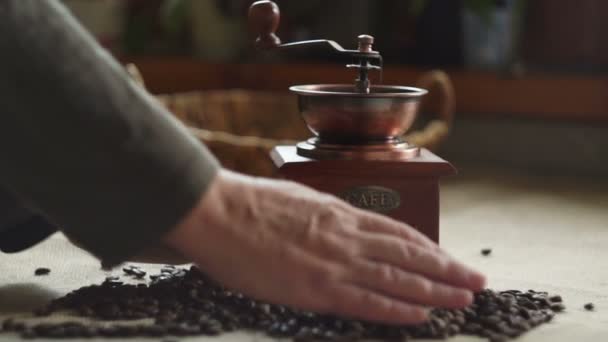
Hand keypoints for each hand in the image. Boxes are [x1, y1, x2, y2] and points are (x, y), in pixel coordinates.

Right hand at [164, 169, 485, 324]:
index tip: (447, 257)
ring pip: (398, 277)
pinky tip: (422, 315)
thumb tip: (342, 225)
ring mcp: (335, 262)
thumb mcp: (298, 199)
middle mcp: (346, 236)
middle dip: (446, 269)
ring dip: (436, 289)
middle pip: (408, 253)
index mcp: (340, 214)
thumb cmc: (249, 204)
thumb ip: (325, 216)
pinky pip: (369, 301)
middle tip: (476, 280)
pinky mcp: (319, 287)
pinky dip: (399, 309)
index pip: (397, 231)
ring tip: (464, 298)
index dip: (427, 246)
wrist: (219, 213)